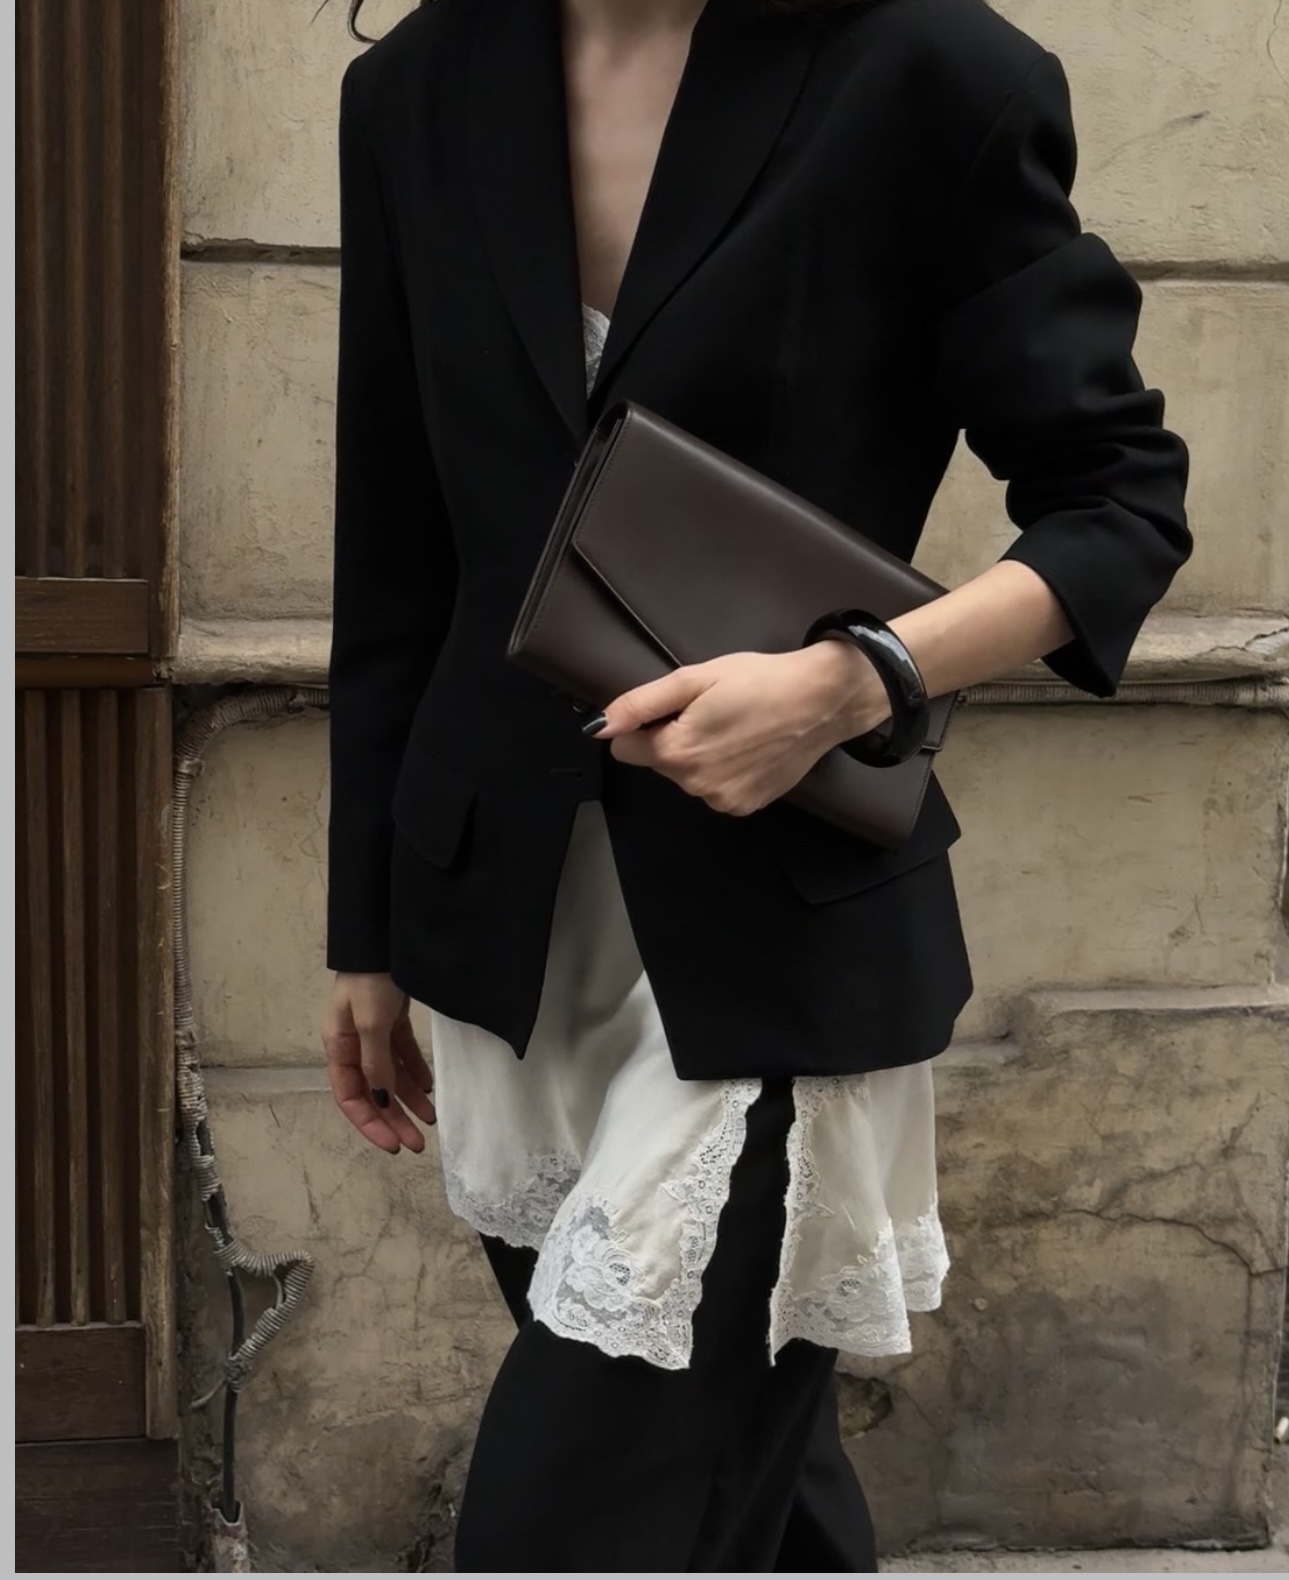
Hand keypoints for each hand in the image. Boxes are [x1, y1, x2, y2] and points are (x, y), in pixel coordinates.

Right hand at [322, 972, 435, 1154]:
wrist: (385, 937)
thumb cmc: (371, 979)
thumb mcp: (371, 1022)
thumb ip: (376, 1063)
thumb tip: (381, 1100)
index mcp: (339, 1046)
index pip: (351, 1097)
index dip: (371, 1123)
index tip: (394, 1144)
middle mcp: (353, 1043)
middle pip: (373, 1091)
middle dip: (395, 1118)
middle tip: (418, 1143)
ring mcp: (372, 1031)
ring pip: (391, 1075)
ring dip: (409, 1098)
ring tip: (431, 1119)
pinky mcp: (391, 1019)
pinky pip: (402, 1054)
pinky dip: (415, 1072)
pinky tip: (430, 1088)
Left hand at [594, 642, 888, 815]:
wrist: (822, 701)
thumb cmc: (759, 680)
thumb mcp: (694, 679)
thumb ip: (640, 704)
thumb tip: (599, 728)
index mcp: (676, 752)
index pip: (625, 748)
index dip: (645, 724)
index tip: (678, 708)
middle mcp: (695, 785)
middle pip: (658, 763)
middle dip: (674, 739)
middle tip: (713, 712)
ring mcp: (722, 801)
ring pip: (687, 777)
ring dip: (700, 756)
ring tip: (735, 728)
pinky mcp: (745, 807)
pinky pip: (715, 790)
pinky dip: (724, 772)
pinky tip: (748, 749)